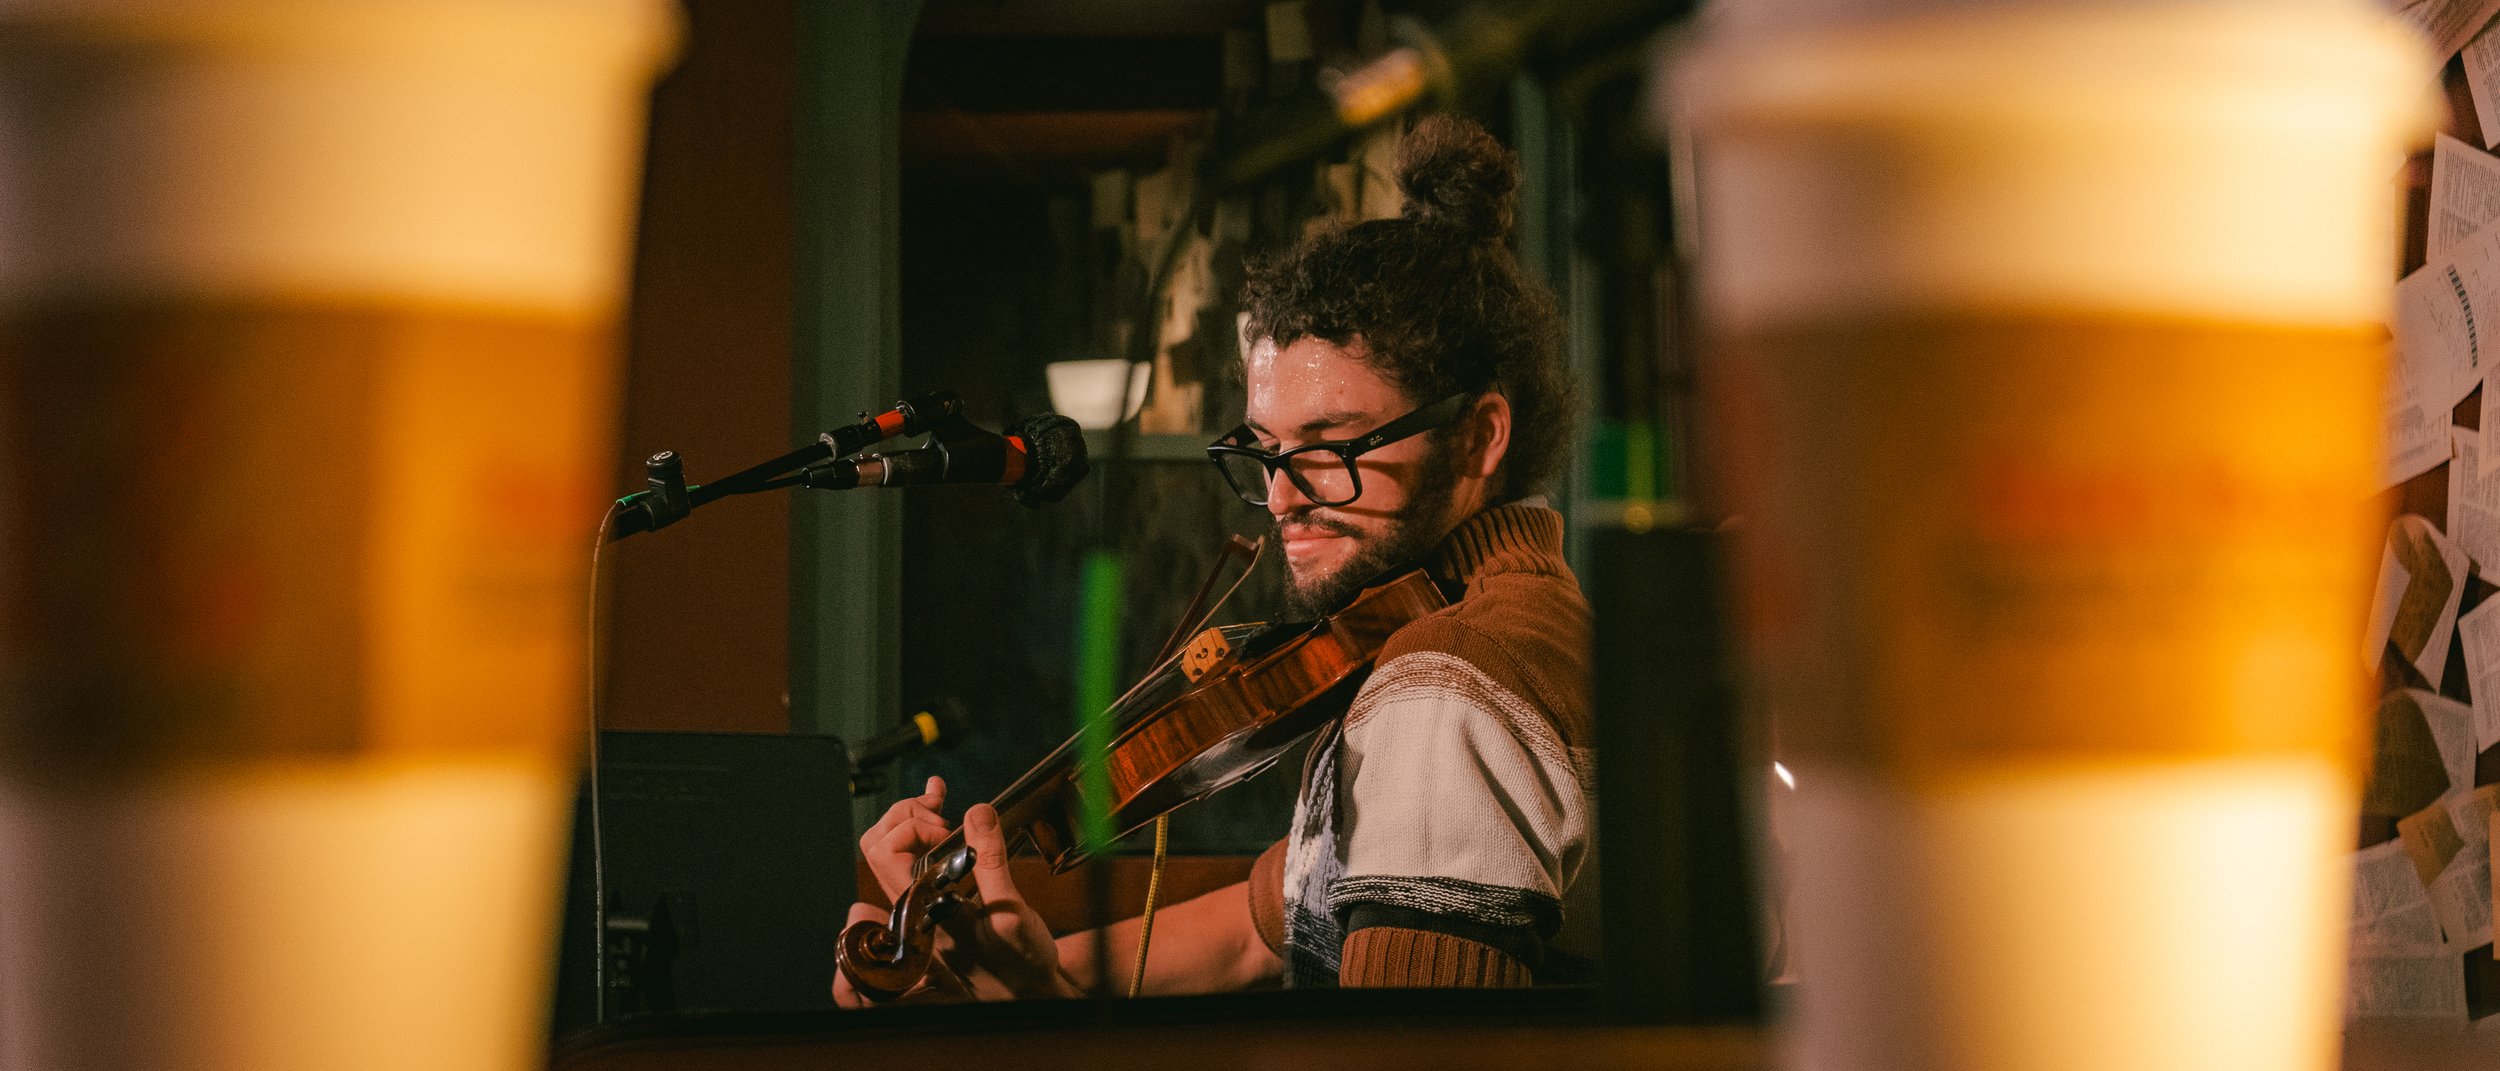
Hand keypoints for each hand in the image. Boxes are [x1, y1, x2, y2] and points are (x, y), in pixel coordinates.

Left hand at [833, 777, 1072, 1004]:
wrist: (1027, 995)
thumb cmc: (1019, 963)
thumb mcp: (1011, 912)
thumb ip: (991, 862)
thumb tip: (977, 813)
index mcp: (922, 909)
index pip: (886, 851)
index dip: (914, 826)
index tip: (949, 829)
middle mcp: (911, 907)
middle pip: (878, 844)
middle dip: (907, 813)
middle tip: (943, 809)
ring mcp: (920, 904)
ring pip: (891, 850)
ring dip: (911, 817)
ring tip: (939, 800)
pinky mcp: (935, 902)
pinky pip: (913, 860)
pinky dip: (923, 828)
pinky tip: (942, 811)